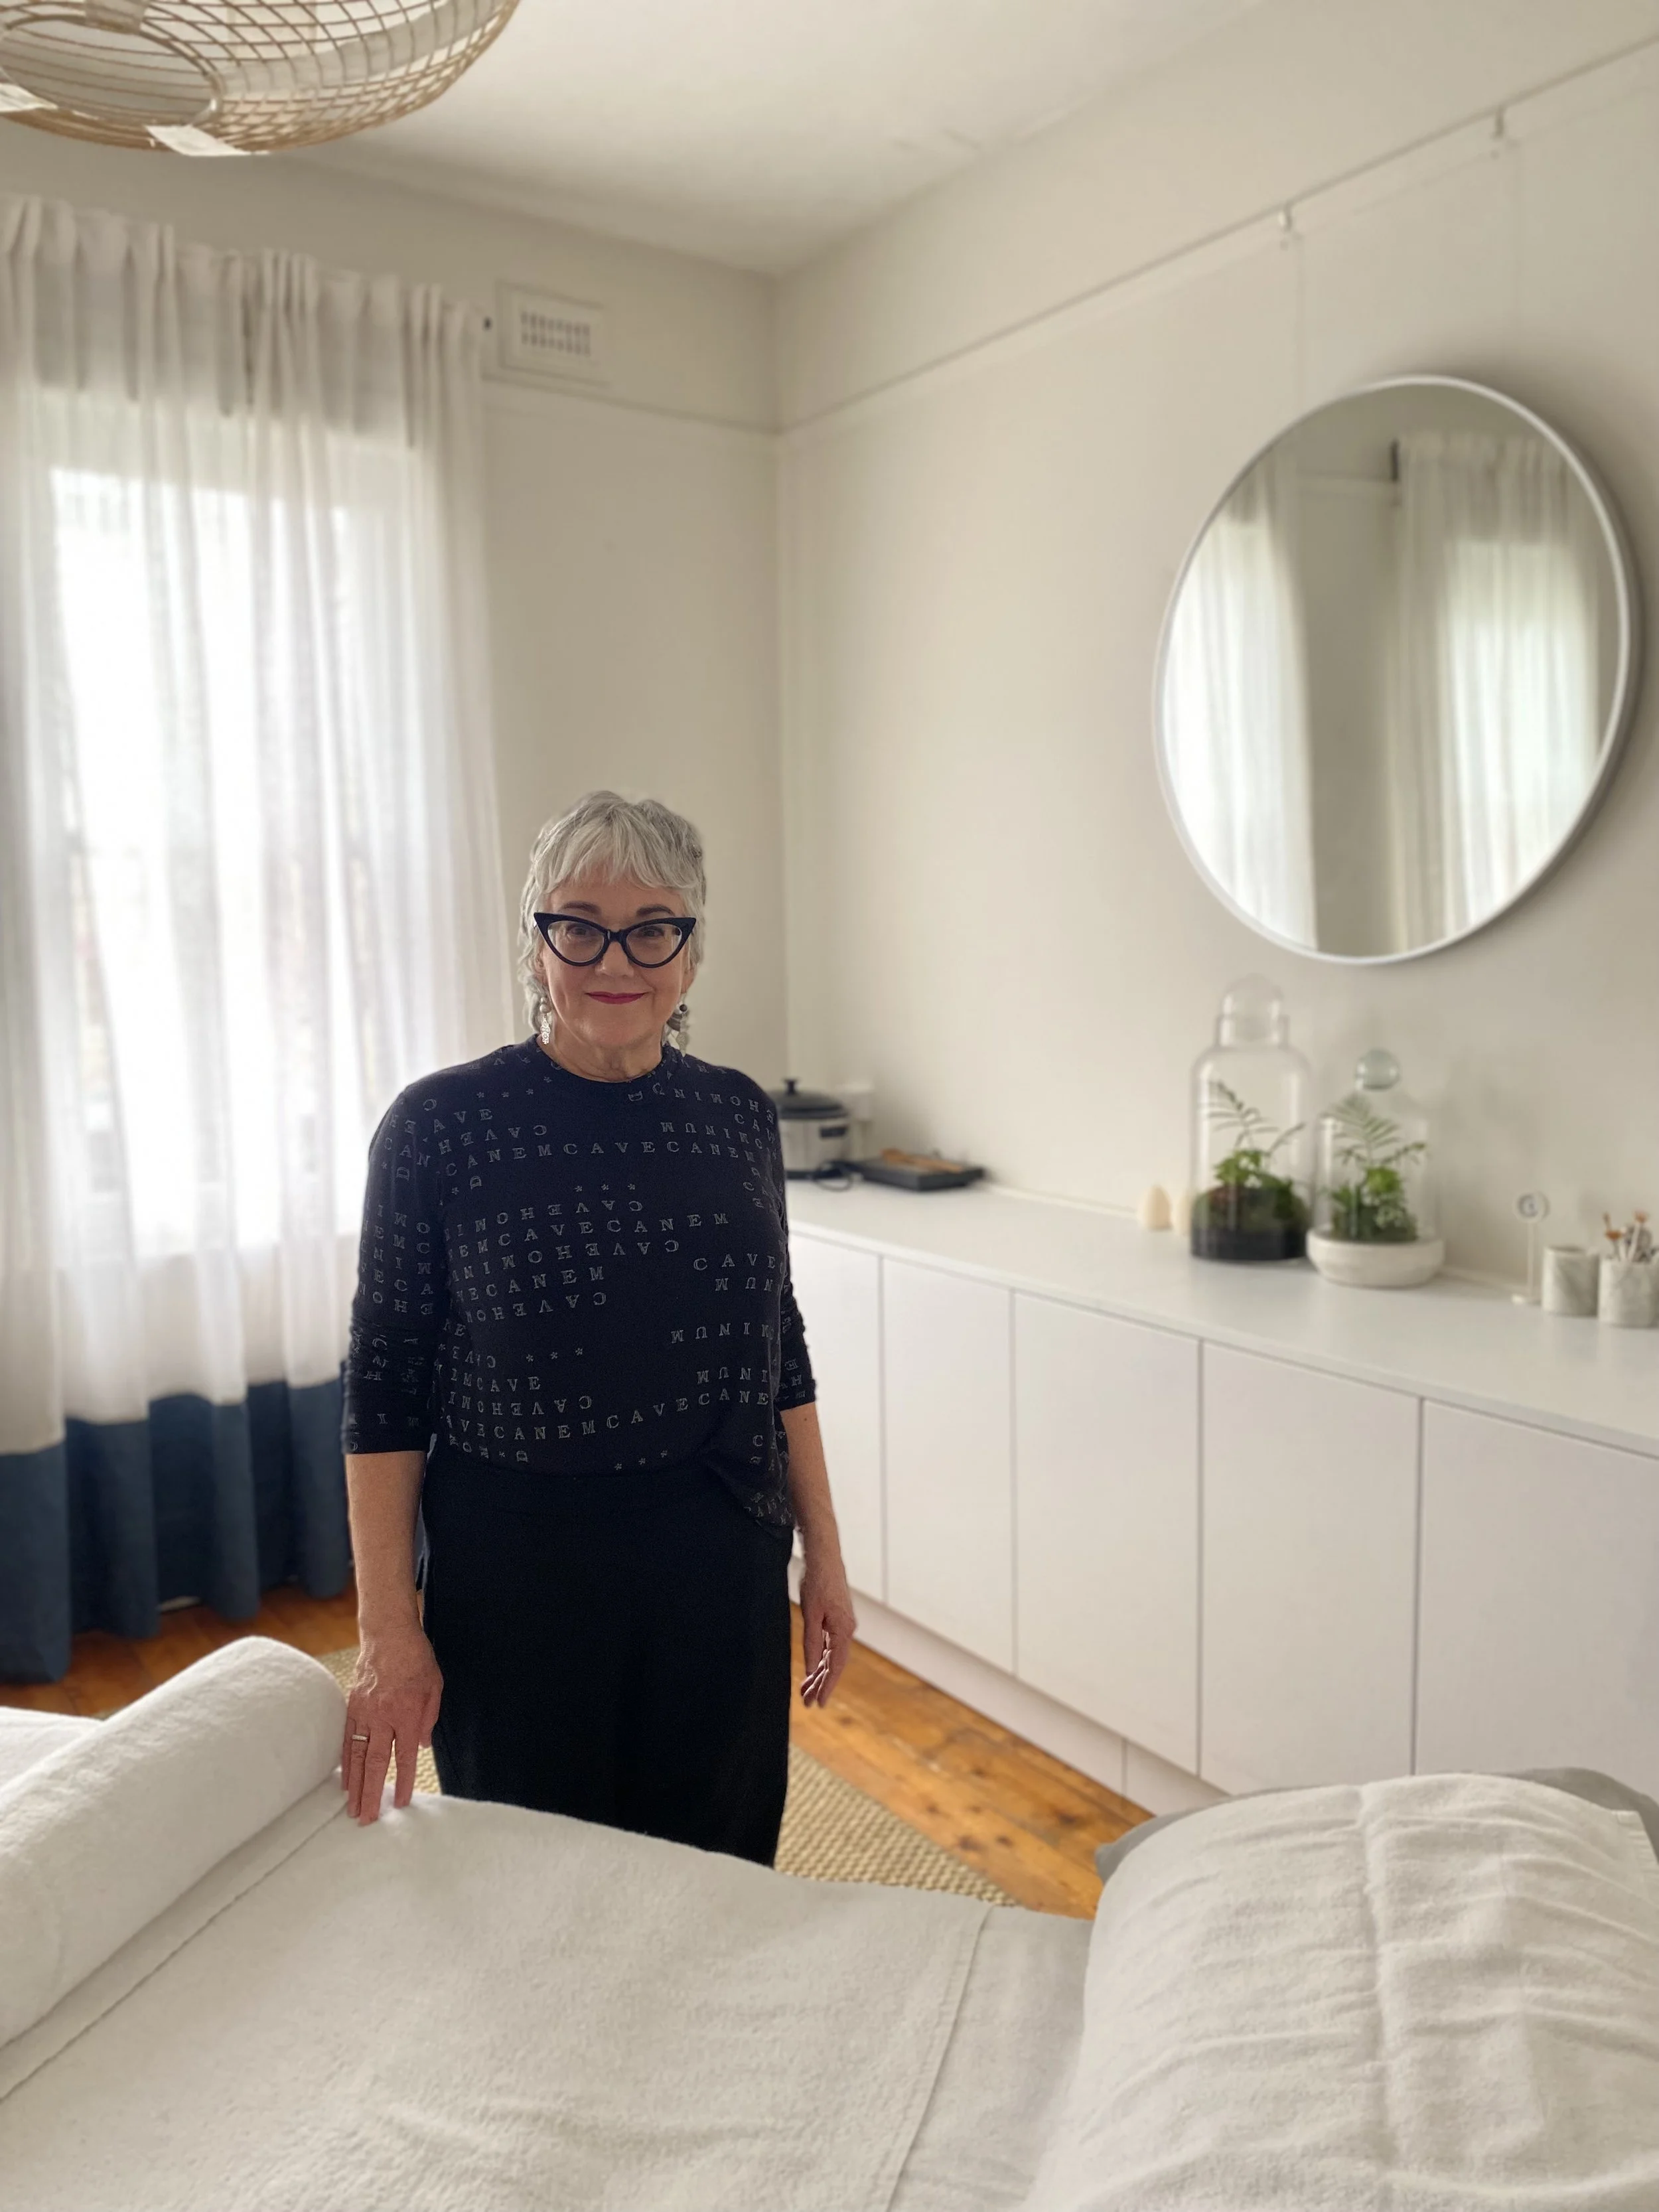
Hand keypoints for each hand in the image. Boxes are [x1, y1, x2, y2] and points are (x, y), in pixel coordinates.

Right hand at [341, 1624, 441, 1823]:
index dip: (403, 1782)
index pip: (405, 1756)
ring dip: (354, 1785)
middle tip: (366, 1819)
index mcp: (407, 1713)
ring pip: (358, 1756)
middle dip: (372, 1794)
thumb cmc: (417, 1659)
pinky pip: (347, 1740)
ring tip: (351, 1808)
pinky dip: (345, 1762)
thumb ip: (430, 1718)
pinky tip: (345, 1779)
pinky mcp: (352, 1707)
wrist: (388, 1634)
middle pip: (376, 1763)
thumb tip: (422, 1748)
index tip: (400, 1803)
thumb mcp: (435, 1687)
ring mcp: (364, 1713)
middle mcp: (383, 1717)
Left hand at [798, 1546, 856, 1707]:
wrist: (824, 1555)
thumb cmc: (817, 1582)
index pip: (835, 1666)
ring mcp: (843, 1624)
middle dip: (821, 1684)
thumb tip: (810, 1667)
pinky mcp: (837, 1618)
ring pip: (831, 1655)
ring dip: (819, 1673)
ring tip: (806, 1690)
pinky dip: (821, 1658)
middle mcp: (847, 1629)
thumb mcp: (811, 1613)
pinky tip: (813, 1668)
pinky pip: (830, 1645)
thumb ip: (811, 1642)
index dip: (826, 1686)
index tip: (818, 1704)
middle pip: (834, 1664)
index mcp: (843, 1630)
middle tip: (807, 1703)